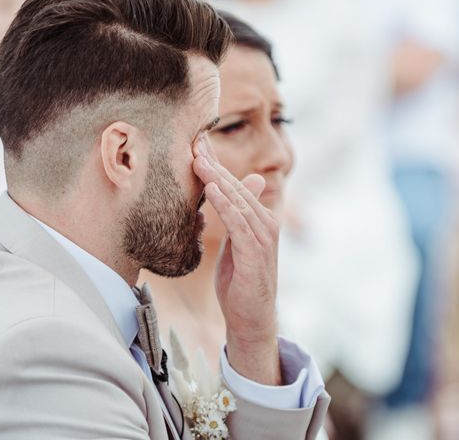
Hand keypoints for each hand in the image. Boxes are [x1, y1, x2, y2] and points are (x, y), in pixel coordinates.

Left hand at [193, 136, 281, 385]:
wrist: (250, 318)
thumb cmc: (240, 280)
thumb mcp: (236, 242)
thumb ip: (236, 214)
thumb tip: (238, 187)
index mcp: (259, 218)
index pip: (234, 184)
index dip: (215, 163)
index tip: (195, 143)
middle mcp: (265, 223)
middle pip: (236, 186)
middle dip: (214, 163)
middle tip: (193, 141)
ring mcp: (263, 238)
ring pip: (238, 201)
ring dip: (218, 178)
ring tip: (198, 159)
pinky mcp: (257, 255)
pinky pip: (239, 224)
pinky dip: (226, 205)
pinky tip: (213, 189)